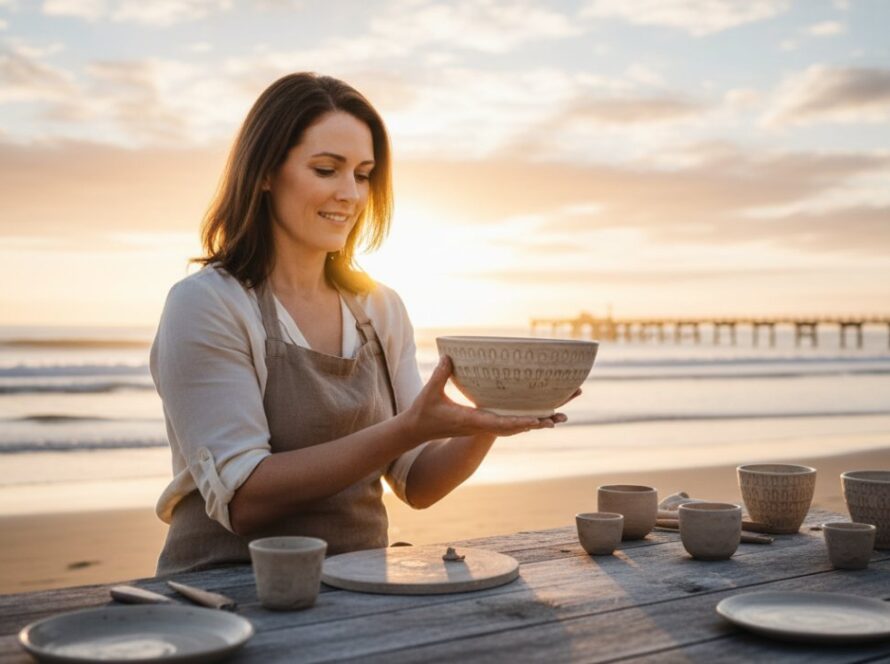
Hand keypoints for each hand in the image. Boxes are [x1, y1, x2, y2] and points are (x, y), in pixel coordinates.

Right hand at [401, 356, 571, 442]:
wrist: (416, 430)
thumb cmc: (422, 412)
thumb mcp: (430, 392)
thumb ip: (440, 375)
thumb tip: (448, 357)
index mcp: (471, 421)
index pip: (500, 424)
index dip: (520, 422)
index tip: (538, 421)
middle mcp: (481, 425)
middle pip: (516, 427)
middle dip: (538, 422)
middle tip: (561, 416)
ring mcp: (482, 426)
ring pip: (514, 427)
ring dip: (536, 422)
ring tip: (558, 417)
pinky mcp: (481, 423)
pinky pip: (507, 423)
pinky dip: (524, 420)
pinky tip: (536, 416)